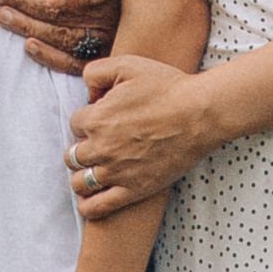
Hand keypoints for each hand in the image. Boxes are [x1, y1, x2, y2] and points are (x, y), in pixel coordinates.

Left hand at [0, 0, 119, 78]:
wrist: (146, 16)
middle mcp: (109, 16)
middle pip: (64, 13)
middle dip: (27, 3)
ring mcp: (105, 41)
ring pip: (63, 36)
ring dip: (30, 26)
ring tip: (3, 15)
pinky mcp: (100, 60)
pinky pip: (73, 63)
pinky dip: (50, 56)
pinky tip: (28, 46)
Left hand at [65, 52, 219, 223]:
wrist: (200, 114)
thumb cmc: (167, 87)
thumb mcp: (127, 64)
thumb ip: (96, 72)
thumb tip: (87, 93)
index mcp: (96, 119)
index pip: (75, 123)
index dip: (88, 119)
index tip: (103, 118)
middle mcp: (101, 148)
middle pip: (72, 155)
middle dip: (82, 147)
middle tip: (99, 143)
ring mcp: (116, 172)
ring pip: (79, 182)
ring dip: (82, 175)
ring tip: (93, 169)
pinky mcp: (133, 190)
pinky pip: (98, 207)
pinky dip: (88, 206)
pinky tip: (89, 199)